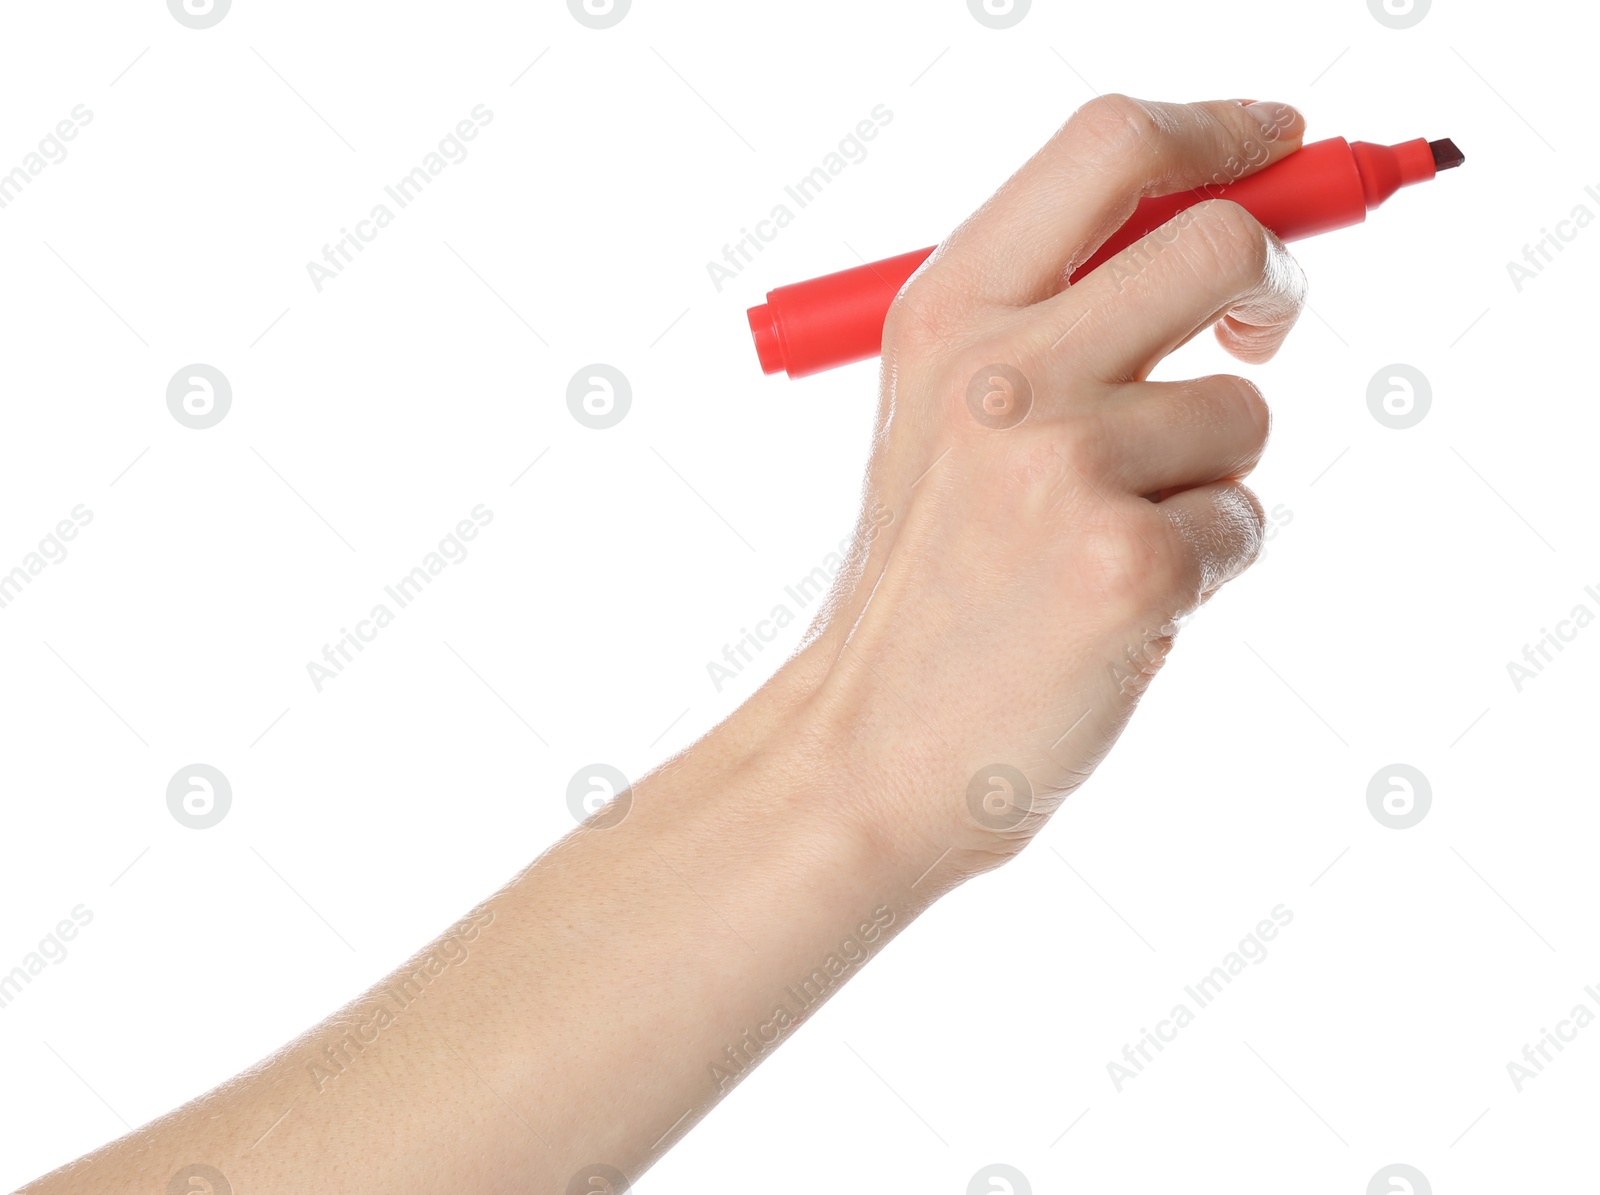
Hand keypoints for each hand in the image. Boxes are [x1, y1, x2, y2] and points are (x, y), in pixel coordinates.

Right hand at [786, 96, 1308, 879]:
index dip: (1219, 131)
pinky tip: (1117, 608)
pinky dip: (1205, 565)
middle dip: (1271, 286)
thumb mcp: (943, 413)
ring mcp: (1064, 464)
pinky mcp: (1129, 562)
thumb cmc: (928, 582)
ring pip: (1245, 410)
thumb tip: (1221, 226)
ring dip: (1210, 474)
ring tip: (1113, 538)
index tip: (1276, 142)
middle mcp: (1001, 370)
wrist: (873, 743)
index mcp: (948, 313)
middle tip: (1258, 335)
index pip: (1110, 148)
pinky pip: (1245, 521)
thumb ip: (1053, 311)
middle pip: (1221, 245)